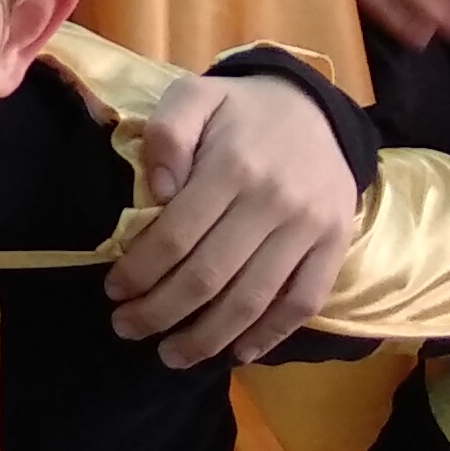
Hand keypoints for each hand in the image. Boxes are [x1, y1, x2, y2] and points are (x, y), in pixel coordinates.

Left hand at [112, 74, 357, 365]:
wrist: (314, 108)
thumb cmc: (240, 110)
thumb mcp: (194, 96)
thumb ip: (167, 133)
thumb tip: (157, 189)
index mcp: (232, 166)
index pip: (175, 236)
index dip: (140, 271)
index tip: (114, 291)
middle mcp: (273, 201)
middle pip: (209, 276)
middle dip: (161, 312)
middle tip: (127, 328)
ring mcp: (309, 228)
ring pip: (253, 299)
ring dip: (208, 338)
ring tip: (172, 355)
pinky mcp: (335, 245)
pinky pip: (303, 302)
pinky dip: (270, 335)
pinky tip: (238, 353)